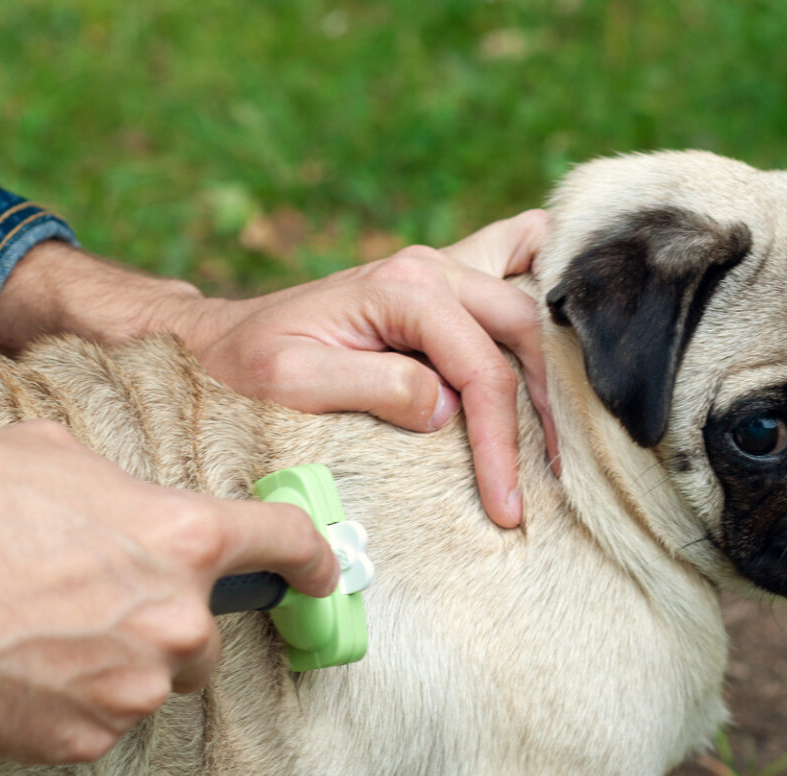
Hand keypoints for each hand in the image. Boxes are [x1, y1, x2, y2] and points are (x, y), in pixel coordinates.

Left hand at [0, 211, 556, 527]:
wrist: (219, 342)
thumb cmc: (246, 366)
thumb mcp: (293, 383)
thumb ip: (372, 388)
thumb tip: (443, 408)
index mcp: (400, 288)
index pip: (479, 369)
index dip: (502, 442)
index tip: (508, 507)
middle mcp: (429, 267)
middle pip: (520, 332)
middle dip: (541, 413)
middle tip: (549, 485)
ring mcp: (439, 268)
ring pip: (528, 304)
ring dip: (553, 367)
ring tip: (563, 438)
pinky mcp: (438, 283)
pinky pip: (511, 258)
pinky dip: (544, 282)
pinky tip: (567, 324)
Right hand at [0, 422, 337, 760]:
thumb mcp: (43, 453)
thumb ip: (115, 483)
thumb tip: (125, 502)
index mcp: (181, 535)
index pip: (284, 545)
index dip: (313, 558)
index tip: (323, 572)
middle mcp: (177, 619)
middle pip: (207, 630)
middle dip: (168, 616)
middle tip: (92, 595)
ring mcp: (135, 689)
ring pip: (154, 678)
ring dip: (118, 659)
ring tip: (35, 627)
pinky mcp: (89, 742)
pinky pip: (101, 719)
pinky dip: (72, 700)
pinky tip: (14, 668)